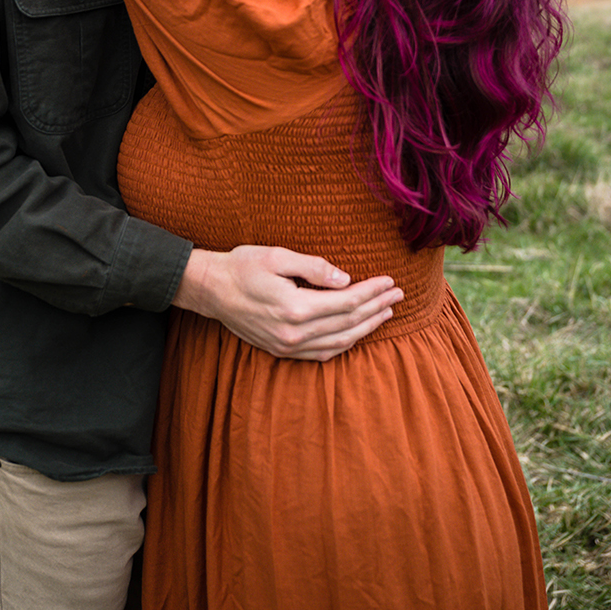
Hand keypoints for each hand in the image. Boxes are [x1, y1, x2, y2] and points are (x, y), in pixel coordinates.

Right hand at [174, 246, 402, 361]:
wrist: (211, 289)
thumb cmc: (243, 266)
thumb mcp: (277, 256)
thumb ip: (313, 267)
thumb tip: (345, 279)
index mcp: (295, 307)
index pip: (346, 301)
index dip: (372, 291)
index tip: (390, 281)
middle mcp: (294, 333)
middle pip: (348, 323)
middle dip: (377, 308)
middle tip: (398, 295)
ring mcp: (288, 346)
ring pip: (339, 342)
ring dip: (366, 328)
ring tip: (386, 313)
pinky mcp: (282, 350)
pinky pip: (322, 353)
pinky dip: (345, 344)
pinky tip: (358, 333)